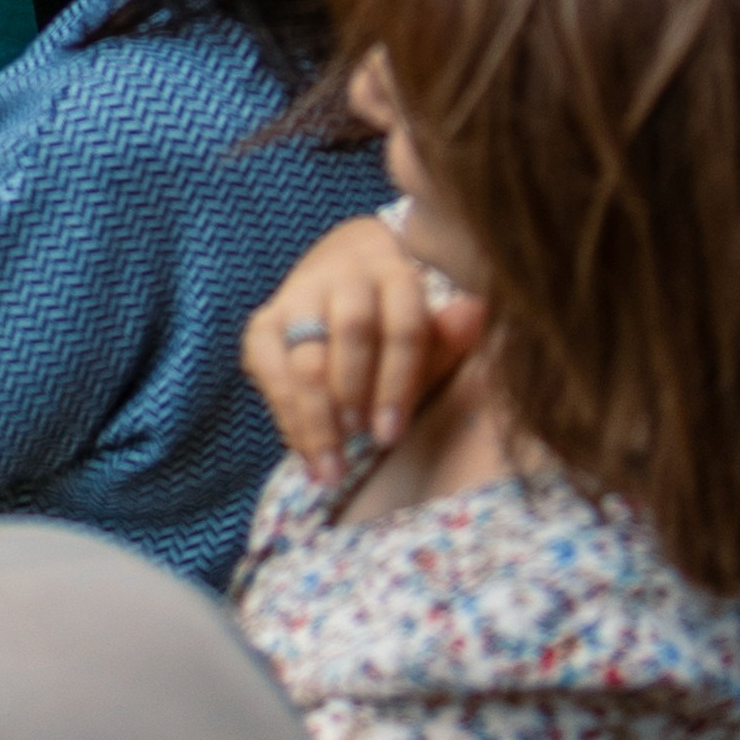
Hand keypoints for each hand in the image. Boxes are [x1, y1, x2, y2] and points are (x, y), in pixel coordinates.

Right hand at [241, 216, 487, 488]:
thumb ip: (447, 333)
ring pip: (304, 355)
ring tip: (330, 467)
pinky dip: (286, 416)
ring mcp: (299, 295)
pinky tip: (305, 453)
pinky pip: (267, 368)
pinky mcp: (264, 321)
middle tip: (359, 440)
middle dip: (355, 392)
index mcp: (395, 272)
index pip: (402, 324)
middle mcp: (345, 275)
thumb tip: (475, 312)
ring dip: (316, 418)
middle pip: (352, 330)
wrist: (343, 273)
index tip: (391, 436)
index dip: (397, 382)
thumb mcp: (427, 325)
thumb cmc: (395, 318)